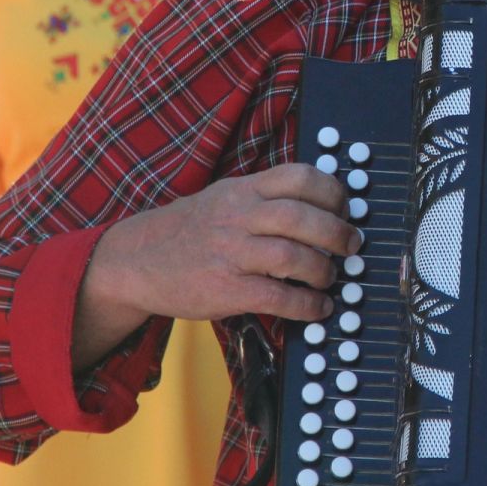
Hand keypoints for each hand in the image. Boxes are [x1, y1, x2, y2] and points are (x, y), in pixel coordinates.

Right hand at [74, 163, 360, 368]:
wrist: (134, 261)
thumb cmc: (188, 230)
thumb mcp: (223, 197)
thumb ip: (264, 198)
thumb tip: (321, 208)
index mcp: (242, 190)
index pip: (298, 177)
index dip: (332, 191)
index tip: (347, 207)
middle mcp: (237, 216)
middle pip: (303, 217)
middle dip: (338, 233)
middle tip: (352, 246)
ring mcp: (230, 253)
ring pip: (294, 257)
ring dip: (324, 271)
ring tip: (331, 278)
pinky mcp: (224, 290)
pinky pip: (278, 297)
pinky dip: (307, 305)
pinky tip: (317, 308)